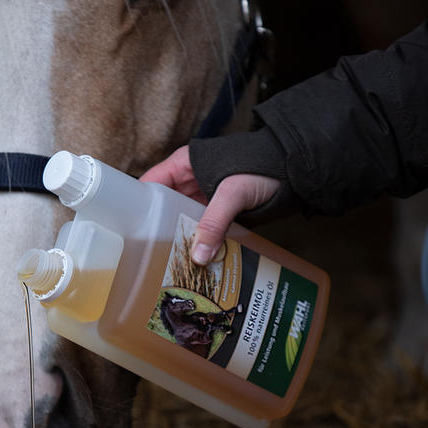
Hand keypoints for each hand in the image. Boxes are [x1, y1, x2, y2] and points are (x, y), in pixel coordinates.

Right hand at [141, 145, 280, 264]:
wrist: (294, 169)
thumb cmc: (262, 166)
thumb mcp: (233, 192)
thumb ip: (214, 222)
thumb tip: (198, 256)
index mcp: (183, 165)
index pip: (151, 185)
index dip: (140, 206)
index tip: (133, 230)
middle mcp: (189, 180)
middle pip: (165, 207)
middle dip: (161, 229)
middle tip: (152, 255)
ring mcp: (204, 196)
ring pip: (184, 220)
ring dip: (182, 238)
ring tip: (171, 262)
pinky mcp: (219, 211)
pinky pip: (203, 227)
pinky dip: (201, 241)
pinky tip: (197, 259)